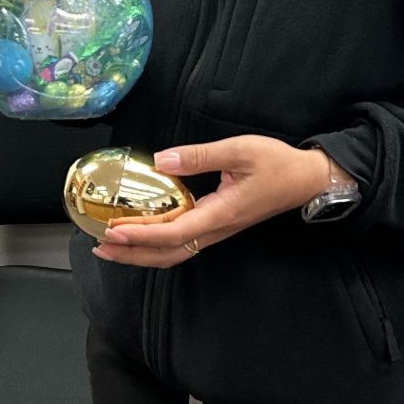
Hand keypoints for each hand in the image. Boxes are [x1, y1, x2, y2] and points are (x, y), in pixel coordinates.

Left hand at [91, 135, 331, 267]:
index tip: (113, 231)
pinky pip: (182, 242)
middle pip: (168, 253)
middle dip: (131, 253)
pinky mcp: (217, 224)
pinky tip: (142, 232)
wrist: (305, 180)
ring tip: (111, 244)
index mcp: (220, 213)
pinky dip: (156, 242)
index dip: (141, 235)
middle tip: (98, 245)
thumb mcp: (240, 150)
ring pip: (174, 252)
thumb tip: (162, 159)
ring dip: (141, 252)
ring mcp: (217, 230)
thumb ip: (200, 155)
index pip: (174, 232)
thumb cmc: (276, 163)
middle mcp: (216, 229)